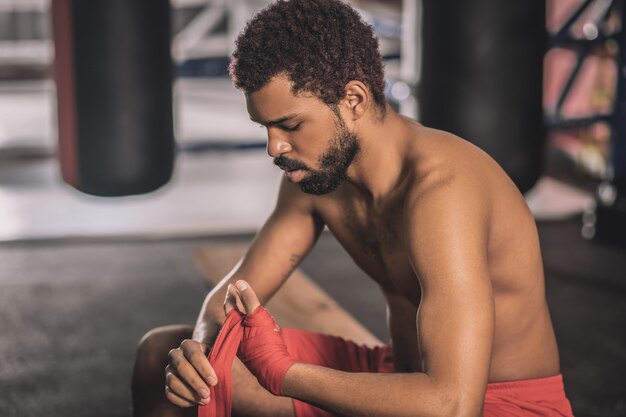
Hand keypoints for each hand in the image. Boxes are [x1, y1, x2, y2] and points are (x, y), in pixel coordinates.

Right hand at [165, 338, 217, 406]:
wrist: (207, 372)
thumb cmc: (216, 364)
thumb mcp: (220, 359)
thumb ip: (221, 361)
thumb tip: (220, 369)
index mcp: (189, 345)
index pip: (194, 354)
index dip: (204, 369)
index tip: (214, 382)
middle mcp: (175, 355)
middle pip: (181, 367)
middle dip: (195, 383)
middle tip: (207, 394)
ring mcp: (169, 370)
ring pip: (173, 382)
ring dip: (189, 393)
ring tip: (204, 400)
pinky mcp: (167, 385)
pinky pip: (170, 394)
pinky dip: (183, 400)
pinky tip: (195, 402)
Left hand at [225, 280, 295, 395]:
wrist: (275, 368)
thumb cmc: (265, 342)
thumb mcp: (257, 316)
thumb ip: (248, 299)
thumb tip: (239, 282)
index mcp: (233, 327)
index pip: (229, 306)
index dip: (231, 294)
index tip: (232, 284)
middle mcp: (235, 336)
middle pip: (238, 314)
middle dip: (244, 304)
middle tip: (242, 293)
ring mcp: (244, 344)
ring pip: (248, 324)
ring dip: (254, 316)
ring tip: (261, 311)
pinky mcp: (253, 350)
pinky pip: (254, 334)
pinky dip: (260, 327)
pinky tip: (271, 328)